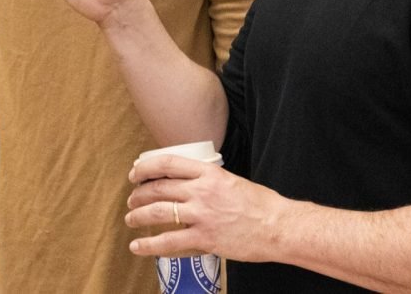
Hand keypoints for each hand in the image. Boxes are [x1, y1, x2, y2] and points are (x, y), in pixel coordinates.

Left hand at [126, 154, 292, 263]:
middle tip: (132, 199)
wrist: (278, 227)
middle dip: (138, 194)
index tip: (135, 172)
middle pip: (158, 188)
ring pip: (157, 212)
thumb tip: (186, 184)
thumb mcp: (231, 181)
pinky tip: (138, 246)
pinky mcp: (204, 238)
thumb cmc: (260, 205)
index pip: (168, 163)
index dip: (145, 167)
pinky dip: (149, 244)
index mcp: (209, 173)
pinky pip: (168, 241)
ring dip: (138, 216)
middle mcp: (202, 191)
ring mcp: (201, 215)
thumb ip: (208, 181)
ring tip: (131, 219)